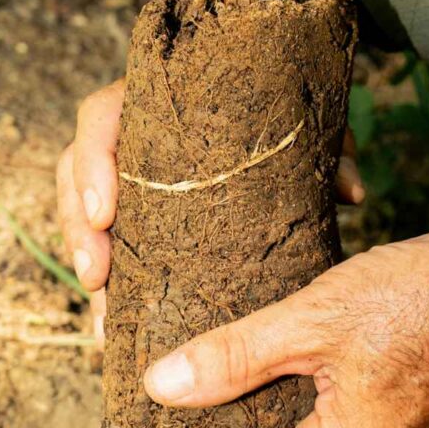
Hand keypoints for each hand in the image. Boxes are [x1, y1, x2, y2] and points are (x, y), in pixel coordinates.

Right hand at [56, 79, 364, 345]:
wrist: (283, 112)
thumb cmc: (286, 115)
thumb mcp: (304, 127)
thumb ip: (326, 150)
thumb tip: (351, 192)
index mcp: (157, 98)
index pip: (101, 115)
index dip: (93, 162)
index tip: (106, 213)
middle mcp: (133, 133)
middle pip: (77, 170)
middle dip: (77, 226)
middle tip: (96, 278)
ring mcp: (129, 174)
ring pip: (83, 211)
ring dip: (87, 261)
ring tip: (104, 315)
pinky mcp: (138, 212)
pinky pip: (109, 244)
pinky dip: (114, 285)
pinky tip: (117, 328)